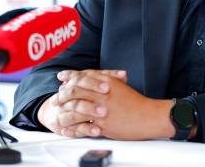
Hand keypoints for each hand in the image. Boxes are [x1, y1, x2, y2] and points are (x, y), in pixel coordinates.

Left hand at [44, 71, 174, 139]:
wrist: (148, 116)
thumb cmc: (137, 103)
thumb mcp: (121, 87)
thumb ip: (108, 80)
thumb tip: (95, 79)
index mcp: (107, 81)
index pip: (83, 76)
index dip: (70, 76)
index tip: (61, 77)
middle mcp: (102, 92)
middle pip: (75, 89)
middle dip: (62, 94)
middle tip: (56, 99)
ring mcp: (101, 107)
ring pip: (75, 106)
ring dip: (64, 110)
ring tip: (58, 114)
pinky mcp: (102, 122)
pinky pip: (82, 123)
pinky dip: (72, 125)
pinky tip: (67, 127)